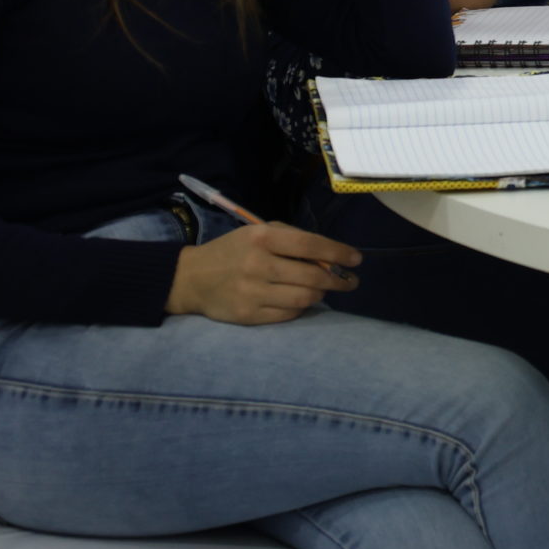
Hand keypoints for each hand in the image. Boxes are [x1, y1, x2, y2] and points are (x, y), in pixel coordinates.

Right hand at [165, 223, 360, 324]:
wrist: (192, 278)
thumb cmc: (233, 251)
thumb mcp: (258, 233)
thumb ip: (293, 241)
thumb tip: (330, 258)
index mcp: (262, 239)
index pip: (311, 246)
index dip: (338, 253)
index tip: (357, 260)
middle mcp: (258, 265)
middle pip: (312, 277)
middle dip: (337, 280)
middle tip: (349, 281)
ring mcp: (252, 292)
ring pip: (304, 298)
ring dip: (321, 295)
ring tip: (324, 290)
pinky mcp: (248, 315)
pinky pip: (288, 314)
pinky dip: (301, 308)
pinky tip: (302, 301)